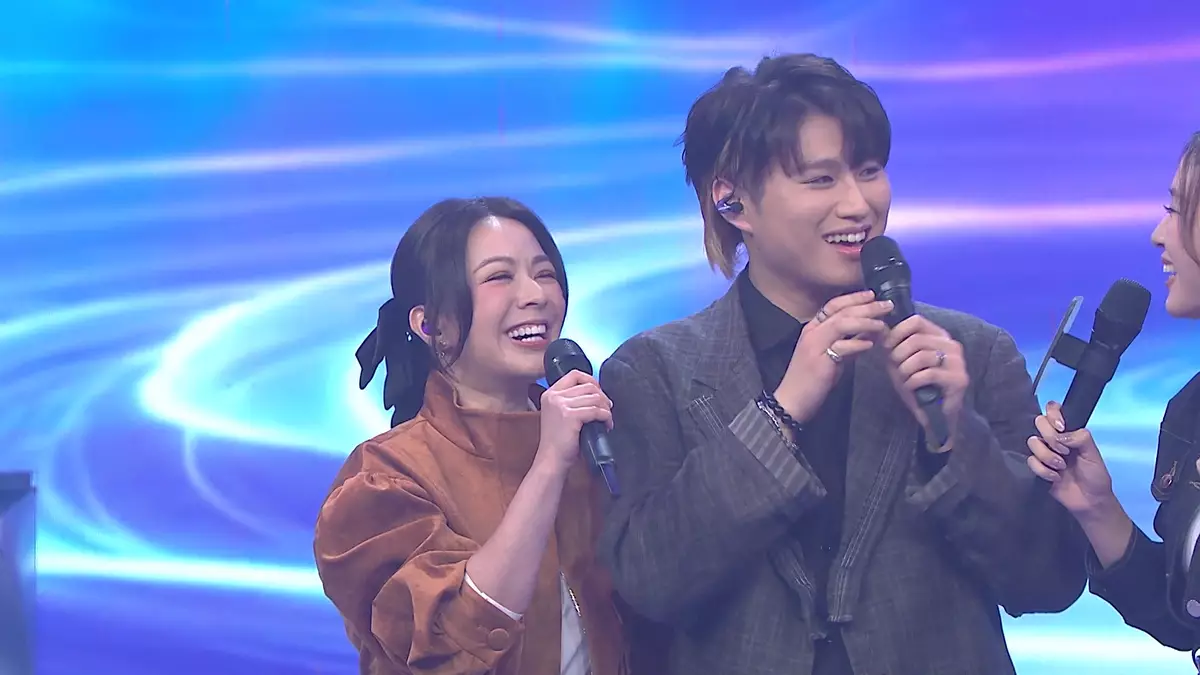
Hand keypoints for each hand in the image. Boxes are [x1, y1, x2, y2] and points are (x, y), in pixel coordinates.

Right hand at [536, 370, 612, 471]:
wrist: (551, 460)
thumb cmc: (558, 442)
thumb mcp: (559, 415)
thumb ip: (571, 401)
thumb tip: (597, 394)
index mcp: (550, 394)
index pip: (575, 375)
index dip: (591, 381)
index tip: (599, 393)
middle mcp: (554, 396)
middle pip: (588, 386)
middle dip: (602, 397)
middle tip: (607, 409)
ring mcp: (561, 405)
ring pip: (595, 398)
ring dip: (606, 408)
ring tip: (607, 419)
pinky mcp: (570, 416)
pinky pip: (596, 411)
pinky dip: (606, 417)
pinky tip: (607, 425)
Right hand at [774, 290, 892, 421]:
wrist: (791, 400)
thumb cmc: (811, 381)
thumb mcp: (831, 357)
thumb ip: (847, 343)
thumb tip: (868, 333)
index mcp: (812, 329)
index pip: (833, 305)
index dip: (854, 298)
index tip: (872, 295)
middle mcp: (812, 333)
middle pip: (842, 311)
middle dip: (867, 306)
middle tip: (887, 305)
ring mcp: (814, 345)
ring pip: (842, 324)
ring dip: (866, 321)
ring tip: (883, 324)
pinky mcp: (819, 361)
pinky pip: (842, 347)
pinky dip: (858, 343)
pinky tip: (871, 344)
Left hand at [882, 315, 967, 445]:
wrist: (934, 415)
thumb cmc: (916, 386)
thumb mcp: (899, 361)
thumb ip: (892, 344)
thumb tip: (879, 327)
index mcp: (939, 336)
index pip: (916, 320)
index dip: (897, 332)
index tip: (887, 347)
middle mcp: (952, 345)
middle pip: (916, 340)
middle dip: (898, 355)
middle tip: (896, 369)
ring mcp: (958, 362)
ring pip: (921, 356)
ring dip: (905, 370)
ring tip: (904, 379)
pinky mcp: (959, 379)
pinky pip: (928, 374)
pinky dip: (913, 382)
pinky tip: (912, 387)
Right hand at [1026, 400, 1116, 514]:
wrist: (1090, 501)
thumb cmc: (1096, 476)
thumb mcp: (1093, 453)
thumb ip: (1080, 437)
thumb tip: (1060, 435)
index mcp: (1068, 432)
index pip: (1053, 410)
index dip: (1053, 414)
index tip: (1061, 428)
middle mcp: (1054, 439)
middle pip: (1039, 422)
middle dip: (1050, 437)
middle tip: (1064, 451)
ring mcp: (1044, 453)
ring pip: (1032, 442)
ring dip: (1048, 456)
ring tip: (1061, 467)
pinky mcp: (1037, 468)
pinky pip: (1031, 461)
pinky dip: (1044, 471)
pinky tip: (1055, 478)